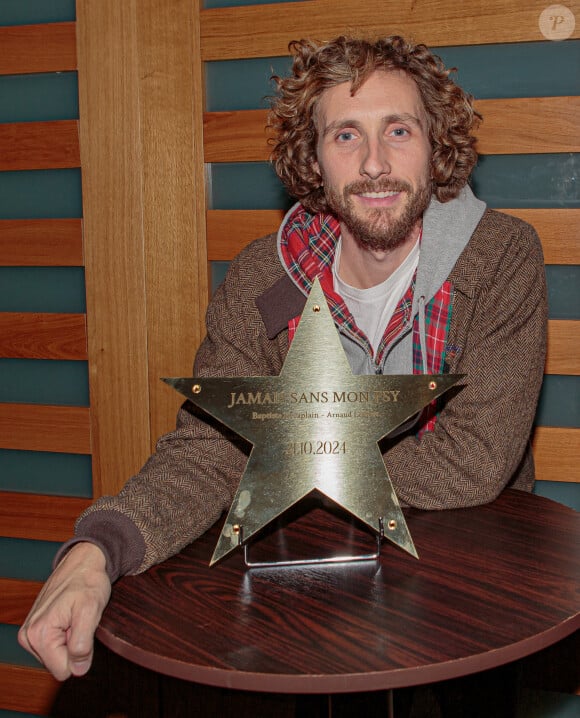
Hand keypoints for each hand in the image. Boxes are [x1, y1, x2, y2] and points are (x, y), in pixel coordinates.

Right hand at [18, 542, 110, 680]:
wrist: (82, 562)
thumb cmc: (88, 582)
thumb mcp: (90, 611)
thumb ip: (82, 644)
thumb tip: (77, 669)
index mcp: (39, 634)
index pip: (63, 670)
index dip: (80, 652)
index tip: (83, 628)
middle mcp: (29, 636)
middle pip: (58, 664)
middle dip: (73, 645)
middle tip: (80, 621)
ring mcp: (29, 633)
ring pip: (57, 656)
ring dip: (70, 639)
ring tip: (75, 617)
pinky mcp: (34, 629)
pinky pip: (54, 646)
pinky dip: (65, 634)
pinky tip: (69, 617)